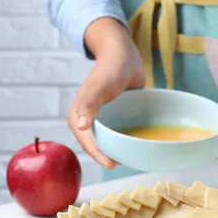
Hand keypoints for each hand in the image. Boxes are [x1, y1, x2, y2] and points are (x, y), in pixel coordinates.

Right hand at [68, 18, 145, 168]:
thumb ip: (89, 104)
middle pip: (97, 145)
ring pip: (108, 141)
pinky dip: (125, 140)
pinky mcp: (115, 117)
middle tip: (125, 163)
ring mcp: (103, 119)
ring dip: (118, 150)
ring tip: (132, 158)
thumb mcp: (99, 86)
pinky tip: (138, 145)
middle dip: (108, 156)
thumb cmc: (110, 68)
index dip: (98, 155)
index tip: (113, 164)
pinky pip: (118, 133)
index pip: (86, 143)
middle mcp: (89, 120)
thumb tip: (80, 126)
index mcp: (78, 116)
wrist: (124, 54)